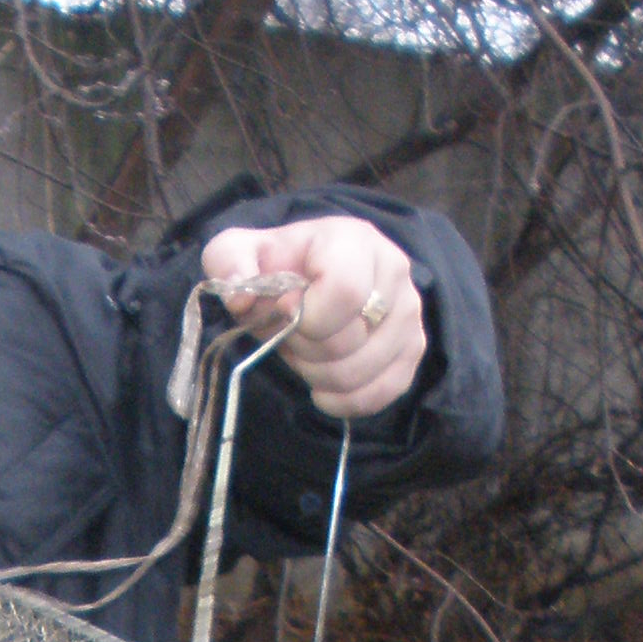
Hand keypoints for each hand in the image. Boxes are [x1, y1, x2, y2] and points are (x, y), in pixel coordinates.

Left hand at [200, 216, 425, 420]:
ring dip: (320, 376)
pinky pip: (378, 395)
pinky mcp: (413, 350)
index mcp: (355, 241)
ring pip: (360, 374)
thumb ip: (229, 260)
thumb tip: (241, 295)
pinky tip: (325, 383)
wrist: (314, 277)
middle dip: (305, 350)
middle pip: (348, 341)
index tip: (284, 311)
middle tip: (292, 335)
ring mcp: (410, 314)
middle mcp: (395, 272)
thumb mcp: (240, 252)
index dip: (304, 317)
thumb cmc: (279, 268)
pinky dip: (343, 400)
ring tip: (309, 353)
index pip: (344, 292)